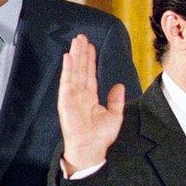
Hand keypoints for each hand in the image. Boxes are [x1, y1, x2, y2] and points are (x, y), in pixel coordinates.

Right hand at [59, 35, 125, 174]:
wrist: (91, 148)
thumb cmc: (101, 136)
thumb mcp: (114, 115)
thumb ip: (116, 100)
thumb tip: (119, 85)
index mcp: (90, 97)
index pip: (90, 74)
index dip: (90, 60)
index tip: (91, 46)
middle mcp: (80, 94)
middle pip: (81, 69)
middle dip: (81, 53)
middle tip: (82, 37)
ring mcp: (72, 96)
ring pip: (74, 71)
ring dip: (75, 56)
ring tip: (77, 41)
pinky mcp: (65, 100)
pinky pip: (67, 81)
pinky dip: (67, 69)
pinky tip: (68, 57)